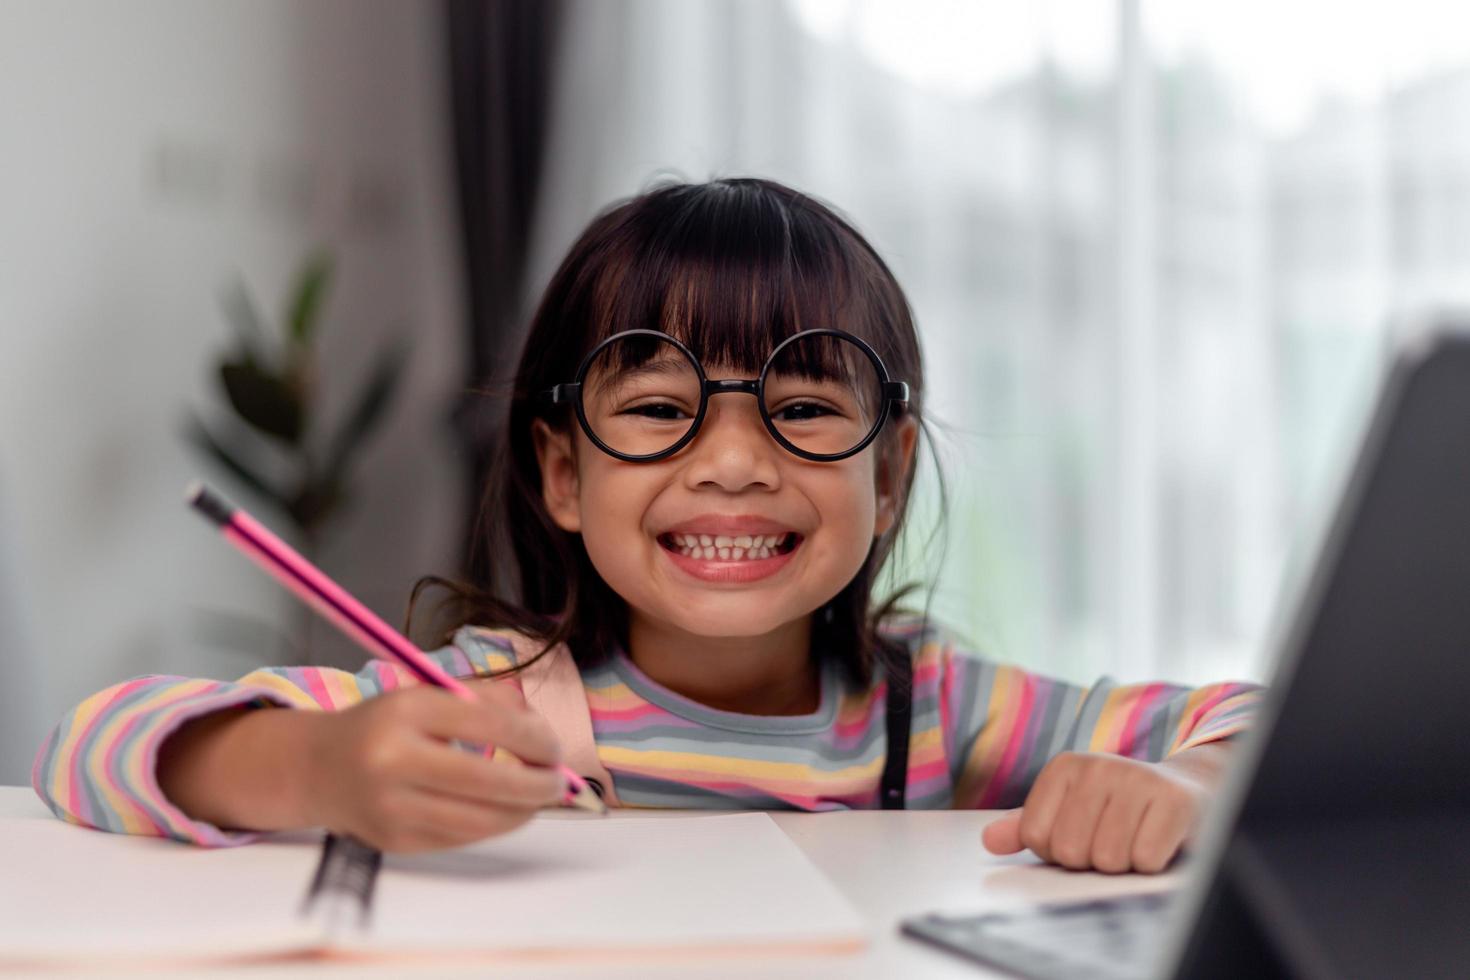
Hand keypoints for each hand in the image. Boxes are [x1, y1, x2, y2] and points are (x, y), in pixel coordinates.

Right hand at [299, 683, 566, 852]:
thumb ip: (487, 702)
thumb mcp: (428, 694)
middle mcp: (393, 760)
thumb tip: (540, 733)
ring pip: (478, 821)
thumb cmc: (387, 725)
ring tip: (537, 798)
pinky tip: (504, 810)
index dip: (532, 739)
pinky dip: (491, 825)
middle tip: (558, 781)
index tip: (553, 746)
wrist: (319, 767)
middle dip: (536, 785)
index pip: (486, 725)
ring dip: (521, 812)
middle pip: (485, 781)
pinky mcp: (394, 842)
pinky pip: (460, 838)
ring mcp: (391, 807)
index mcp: (405, 711)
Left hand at [980, 747, 1226, 873]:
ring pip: (1107, 859)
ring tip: (1135, 838)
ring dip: (1123, 863)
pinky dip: (1152, 863)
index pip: (1036, 837)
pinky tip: (1159, 841)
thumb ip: (1028, 826)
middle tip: (1113, 839)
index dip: (1059, 851)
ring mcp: (1137, 780)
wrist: (1188, 791)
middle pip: (1069, 851)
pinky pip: (1145, 860)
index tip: (1082, 835)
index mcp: (1064, 768)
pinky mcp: (1174, 801)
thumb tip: (989, 840)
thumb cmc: (1119, 808)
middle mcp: (1098, 766)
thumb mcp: (1070, 809)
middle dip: (1091, 859)